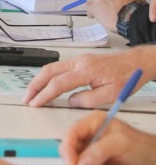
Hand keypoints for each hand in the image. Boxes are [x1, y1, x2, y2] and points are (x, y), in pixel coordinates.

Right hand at [23, 45, 155, 107]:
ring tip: (32, 92)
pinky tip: (45, 84)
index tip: (35, 104)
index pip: (58, 84)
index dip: (44, 95)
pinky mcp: (80, 61)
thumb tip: (71, 101)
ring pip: (51, 67)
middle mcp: (79, 62)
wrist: (136, 63)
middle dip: (35, 85)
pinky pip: (58, 67)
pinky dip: (47, 76)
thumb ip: (89, 99)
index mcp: (85, 71)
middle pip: (48, 71)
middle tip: (27, 98)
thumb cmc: (127, 77)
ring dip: (39, 80)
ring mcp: (78, 60)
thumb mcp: (111, 94)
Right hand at [61, 113, 155, 164]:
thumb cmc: (141, 146)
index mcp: (91, 123)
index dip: (68, 148)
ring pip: (76, 164)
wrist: (153, 162)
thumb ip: (99, 151)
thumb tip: (80, 164)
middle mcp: (87, 136)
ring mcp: (89, 152)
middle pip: (69, 150)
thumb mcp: (121, 143)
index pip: (71, 133)